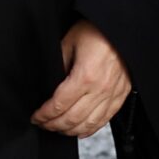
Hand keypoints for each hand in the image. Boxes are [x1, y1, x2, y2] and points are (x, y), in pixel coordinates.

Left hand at [31, 19, 129, 138]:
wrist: (122, 27)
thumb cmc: (96, 30)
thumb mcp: (70, 42)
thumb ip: (59, 65)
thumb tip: (51, 84)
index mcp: (84, 76)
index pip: (58, 105)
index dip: (44, 115)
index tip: (36, 117)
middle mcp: (99, 89)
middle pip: (71, 119)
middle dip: (53, 125)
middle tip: (43, 124)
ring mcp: (112, 94)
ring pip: (88, 124)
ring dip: (69, 131)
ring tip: (58, 129)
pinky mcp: (121, 95)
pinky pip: (104, 120)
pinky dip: (90, 129)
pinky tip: (80, 131)